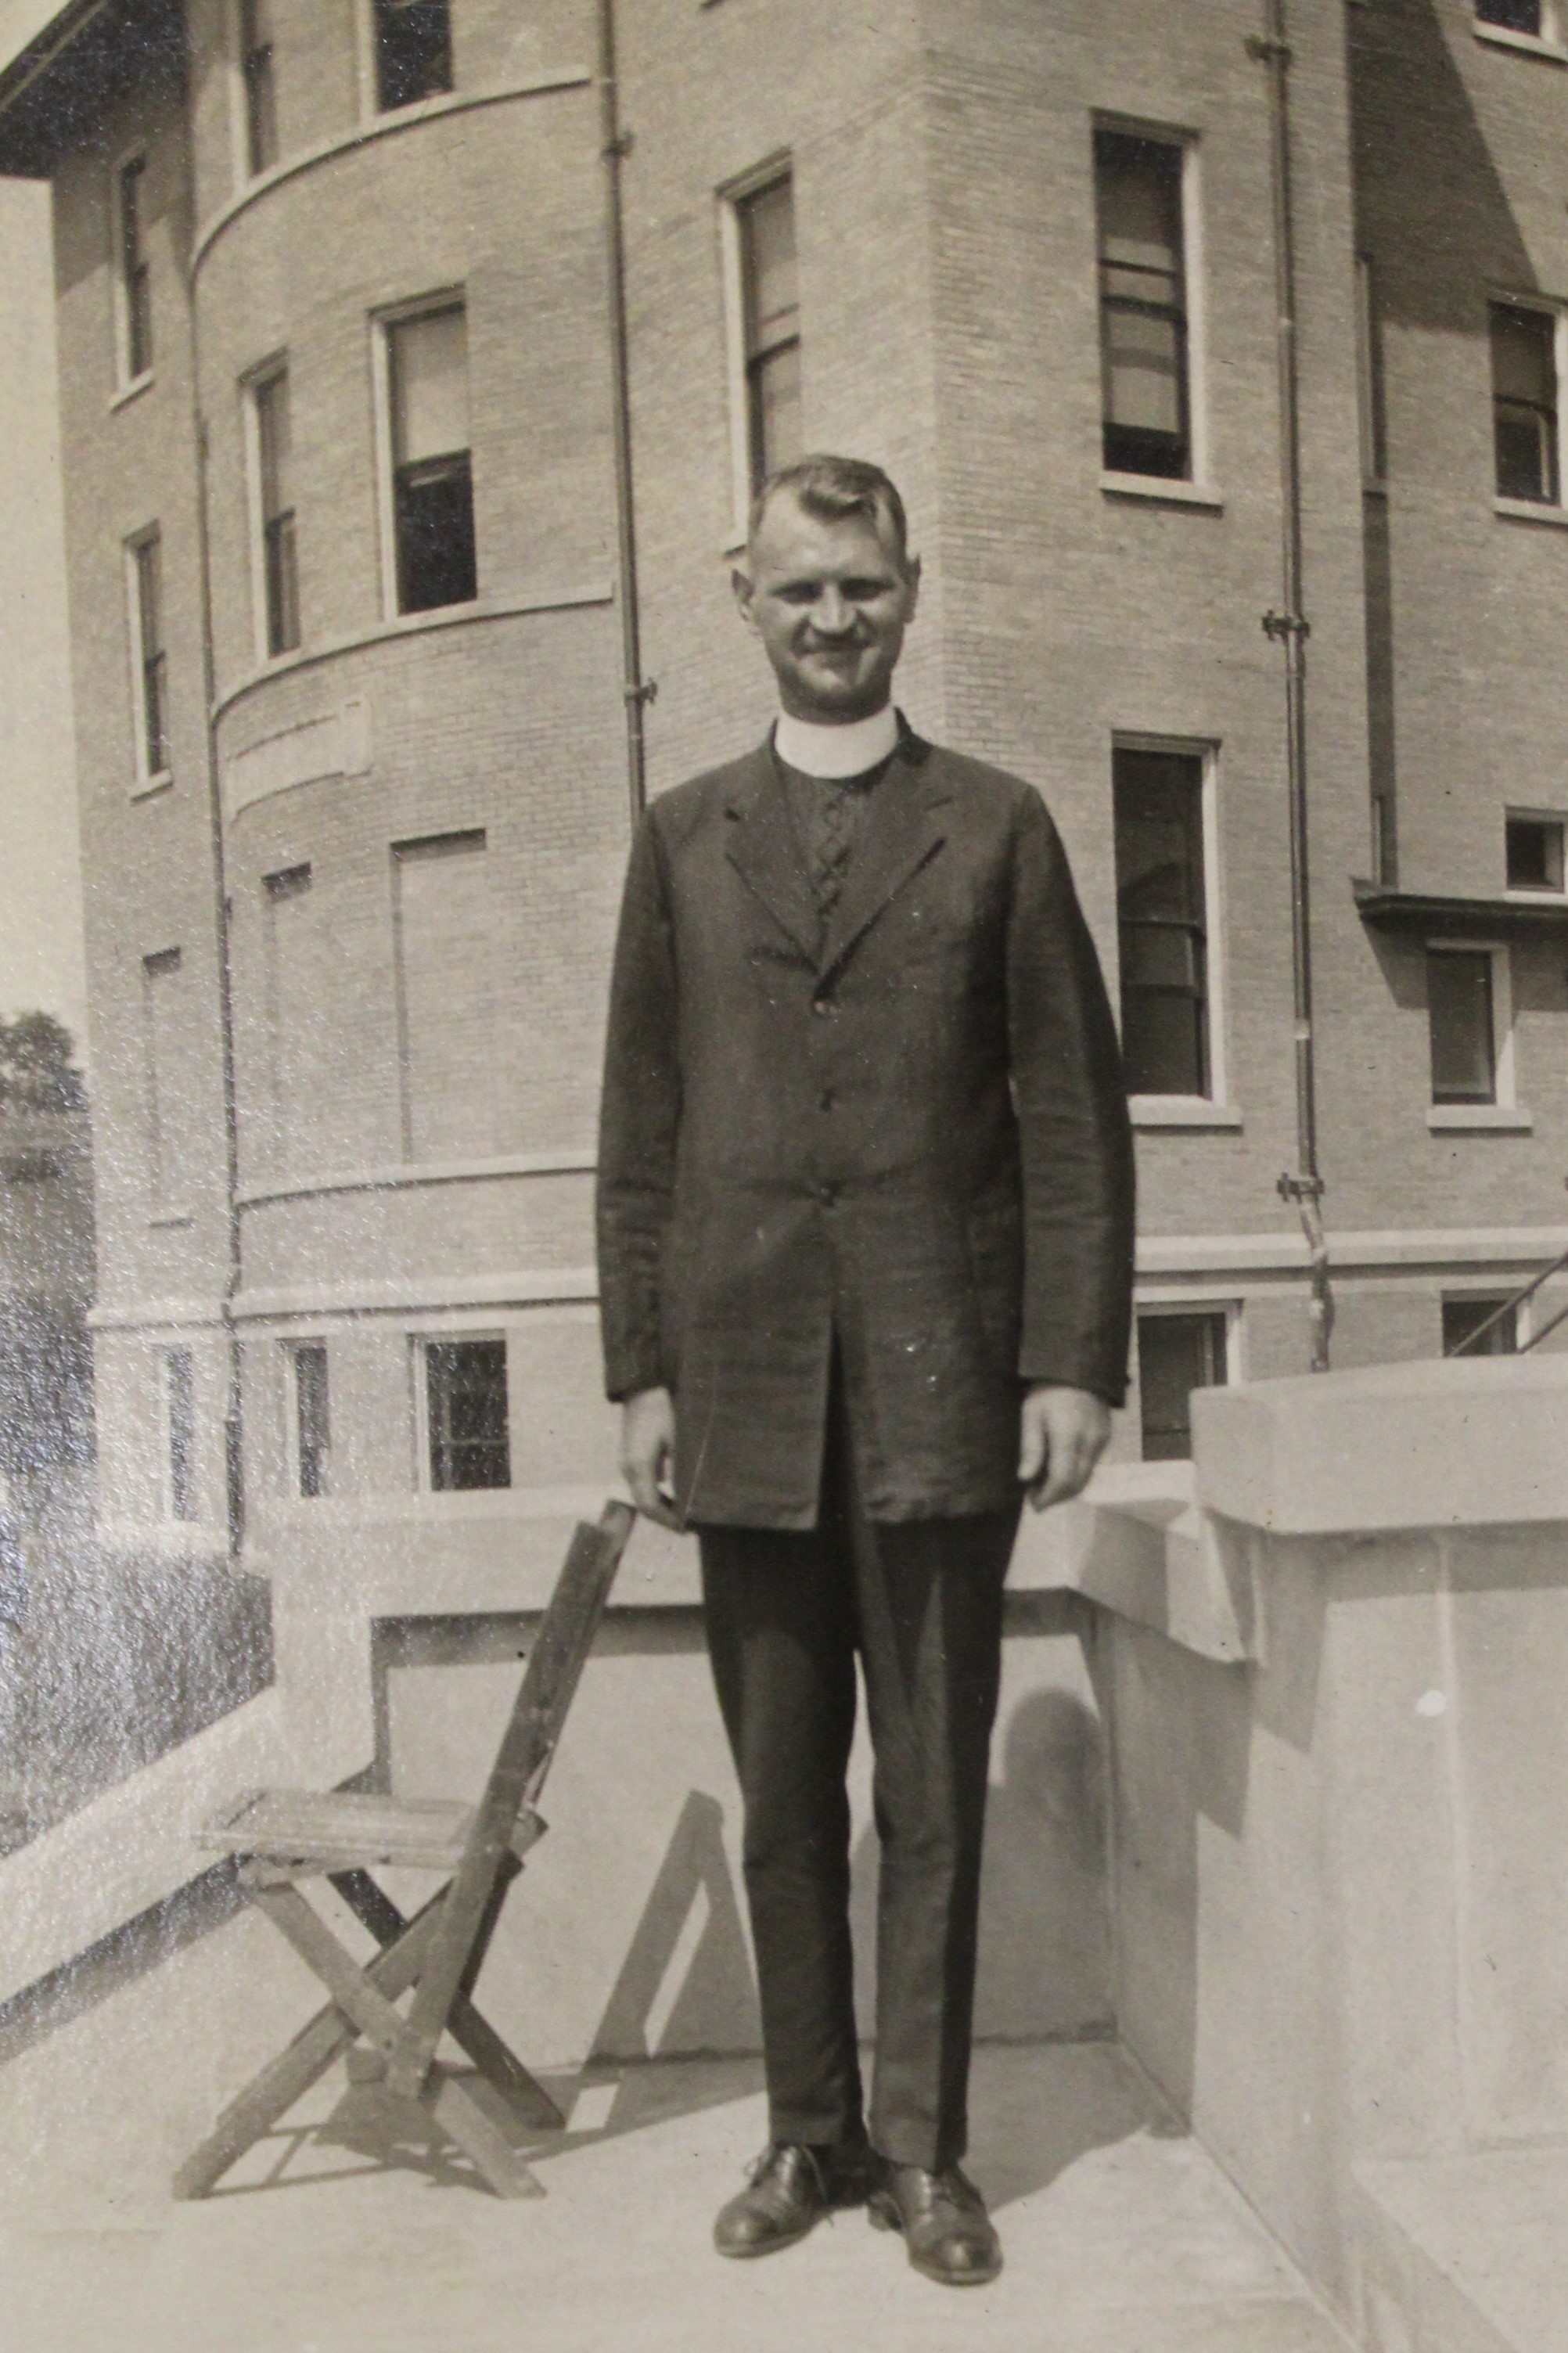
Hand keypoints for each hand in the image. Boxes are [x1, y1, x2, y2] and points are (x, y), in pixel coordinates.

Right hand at [620, 1386, 680, 1527]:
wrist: (643, 1387)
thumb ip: (681, 1470)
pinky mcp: (630, 1456)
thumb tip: (688, 1497)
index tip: (686, 1528)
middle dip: (666, 1517)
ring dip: (661, 1506)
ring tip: (685, 1512)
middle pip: (644, 1504)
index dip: (668, 1521)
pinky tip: (676, 1494)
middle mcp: (628, 1468)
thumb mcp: (678, 1440)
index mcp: (638, 1465)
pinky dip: (657, 1494)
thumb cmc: (664, 1410)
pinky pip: (642, 1483)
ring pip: (643, 1495)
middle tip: (689, 1524)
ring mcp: (627, 1462)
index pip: (650, 1506)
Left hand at [1018, 1384, 1109, 1510]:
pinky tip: (1061, 1470)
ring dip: (1067, 1488)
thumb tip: (1025, 1478)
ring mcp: (1102, 1440)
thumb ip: (1030, 1447)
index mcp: (1068, 1435)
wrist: (1079, 1366)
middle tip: (1037, 1500)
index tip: (1033, 1504)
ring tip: (1046, 1488)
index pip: (1062, 1480)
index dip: (1048, 1497)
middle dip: (1057, 1497)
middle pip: (1077, 1484)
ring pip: (1087, 1477)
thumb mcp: (1031, 1413)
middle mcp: (1090, 1442)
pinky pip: (1092, 1465)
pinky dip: (1077, 1475)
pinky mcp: (1106, 1437)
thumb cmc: (1048, 1389)